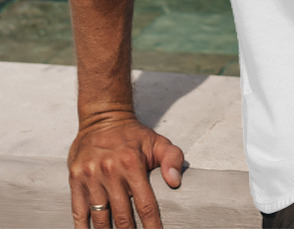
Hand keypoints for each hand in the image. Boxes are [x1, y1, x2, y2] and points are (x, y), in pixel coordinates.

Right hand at [68, 115, 183, 227]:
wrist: (103, 118)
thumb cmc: (134, 136)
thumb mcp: (158, 141)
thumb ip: (172, 159)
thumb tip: (175, 181)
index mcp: (133, 163)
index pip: (145, 204)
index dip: (152, 225)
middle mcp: (111, 171)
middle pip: (122, 217)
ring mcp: (91, 177)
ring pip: (100, 218)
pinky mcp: (75, 180)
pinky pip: (78, 212)